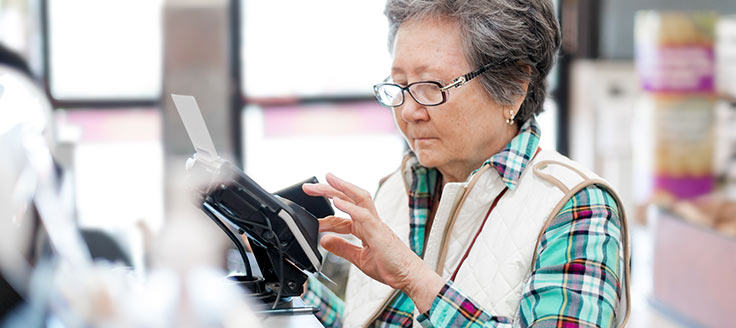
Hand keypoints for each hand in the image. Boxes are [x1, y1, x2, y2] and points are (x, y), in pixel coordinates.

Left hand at [302, 173, 444, 311]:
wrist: (409, 277)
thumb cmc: (391, 267)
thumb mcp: (359, 259)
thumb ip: (342, 248)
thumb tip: (324, 241)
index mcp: (365, 228)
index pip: (341, 218)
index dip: (324, 218)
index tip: (311, 221)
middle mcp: (370, 222)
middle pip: (349, 198)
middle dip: (328, 190)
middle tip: (309, 187)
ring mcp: (376, 224)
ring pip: (359, 198)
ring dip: (341, 187)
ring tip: (325, 180)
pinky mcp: (379, 231)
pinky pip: (363, 215)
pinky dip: (349, 206)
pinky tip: (336, 201)